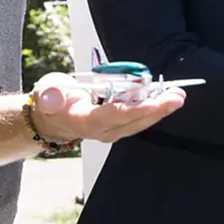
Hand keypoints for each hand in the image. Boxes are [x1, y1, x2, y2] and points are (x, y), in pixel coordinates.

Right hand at [29, 72, 184, 144]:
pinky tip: (166, 98)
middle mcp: (102, 130)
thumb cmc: (52, 103)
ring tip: (177, 96)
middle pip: (134, 121)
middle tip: (176, 96)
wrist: (52, 119)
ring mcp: (111, 130)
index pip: (115, 116)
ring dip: (160, 109)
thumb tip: (49, 96)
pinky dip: (154, 109)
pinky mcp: (118, 126)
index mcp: (85, 121)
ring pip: (140, 122)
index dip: (136, 109)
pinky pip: (139, 119)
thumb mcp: (46, 93)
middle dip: (157, 109)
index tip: (155, 102)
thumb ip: (49, 96)